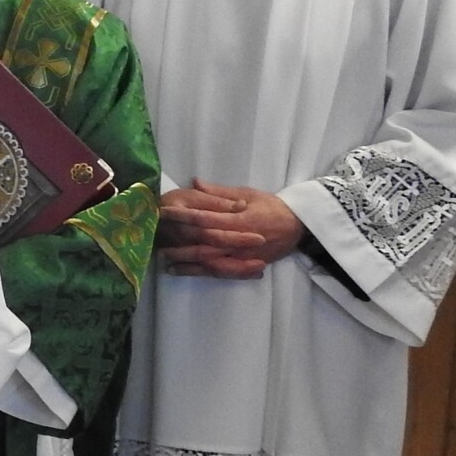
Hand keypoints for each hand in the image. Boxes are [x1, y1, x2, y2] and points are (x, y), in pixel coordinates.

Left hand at [159, 180, 301, 279]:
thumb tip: (195, 182)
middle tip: (156, 243)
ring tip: (164, 261)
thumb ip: (220, 192)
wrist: (299, 227)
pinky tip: (182, 271)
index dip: (183, 216)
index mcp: (238, 218)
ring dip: (186, 262)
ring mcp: (241, 255)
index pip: (205, 217)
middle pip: (204, 244)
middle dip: (179, 244)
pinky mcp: (244, 265)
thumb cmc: (272, 207)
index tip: (163, 213)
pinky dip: (200, 273)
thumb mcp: (248, 193)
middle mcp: (238, 239)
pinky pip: (219, 272)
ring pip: (210, 261)